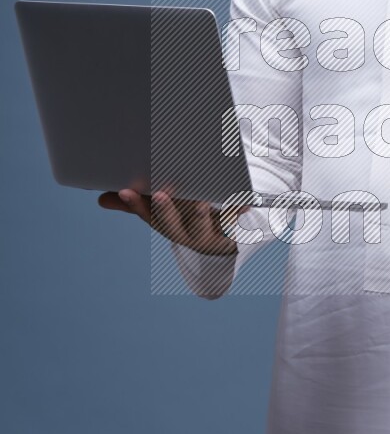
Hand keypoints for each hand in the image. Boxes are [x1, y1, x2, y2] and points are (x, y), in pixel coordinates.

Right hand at [98, 188, 238, 256]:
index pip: (146, 216)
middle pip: (172, 225)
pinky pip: (235, 224)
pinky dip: (238, 213)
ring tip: (201, 202)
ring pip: (202, 227)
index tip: (125, 190)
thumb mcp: (160, 211)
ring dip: (201, 216)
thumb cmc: (186, 218)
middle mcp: (184, 234)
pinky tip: (243, 204)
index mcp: (165, 225)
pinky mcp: (230, 233)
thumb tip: (102, 199)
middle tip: (160, 194)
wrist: (220, 243)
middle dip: (165, 210)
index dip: (135, 205)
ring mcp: (207, 236)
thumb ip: (136, 204)